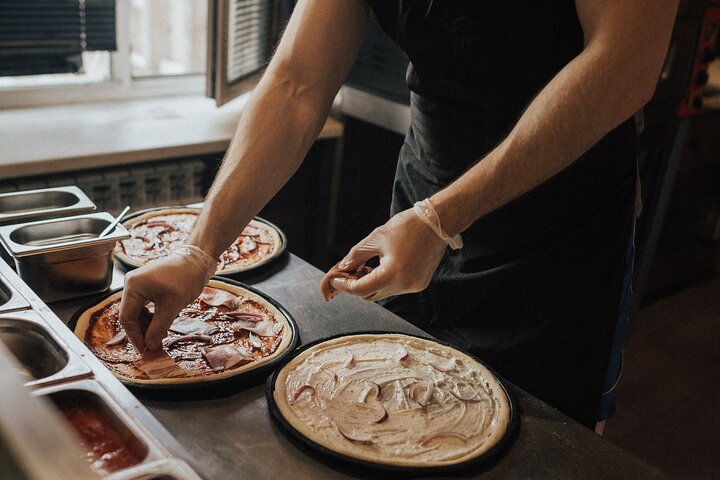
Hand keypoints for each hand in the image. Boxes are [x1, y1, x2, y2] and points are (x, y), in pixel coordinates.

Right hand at [119, 252, 210, 350]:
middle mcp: (131, 284)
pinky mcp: (147, 286)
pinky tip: (162, 326)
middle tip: (153, 346)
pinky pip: (144, 306)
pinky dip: (151, 317)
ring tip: (160, 336)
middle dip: (141, 332)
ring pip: (137, 312)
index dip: (135, 337)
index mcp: (133, 286)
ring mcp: (139, 284)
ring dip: (147, 326)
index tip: (145, 350)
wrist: (197, 260)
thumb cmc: (186, 278)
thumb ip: (159, 328)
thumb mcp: (172, 306)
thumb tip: (150, 346)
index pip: (126, 318)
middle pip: (130, 315)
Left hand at [326, 208, 446, 300]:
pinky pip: (395, 288)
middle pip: (370, 294)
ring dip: (370, 284)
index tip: (335, 279)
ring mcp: (413, 287)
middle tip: (347, 272)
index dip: (345, 285)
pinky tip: (381, 268)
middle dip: (356, 285)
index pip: (360, 289)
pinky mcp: (419, 284)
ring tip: (364, 267)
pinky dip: (385, 282)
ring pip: (382, 292)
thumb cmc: (407, 226)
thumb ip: (356, 256)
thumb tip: (342, 267)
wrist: (438, 223)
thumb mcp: (376, 238)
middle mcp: (404, 285)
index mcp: (392, 273)